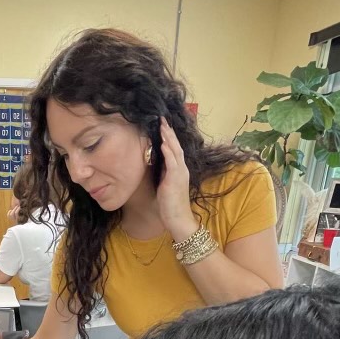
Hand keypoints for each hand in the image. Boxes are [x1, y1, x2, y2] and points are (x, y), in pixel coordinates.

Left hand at [156, 118, 198, 239]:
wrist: (179, 219)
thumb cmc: (171, 205)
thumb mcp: (166, 185)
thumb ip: (164, 173)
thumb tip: (158, 162)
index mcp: (179, 170)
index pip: (174, 150)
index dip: (169, 137)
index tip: (163, 126)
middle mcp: (182, 169)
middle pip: (176, 146)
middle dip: (169, 132)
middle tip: (162, 119)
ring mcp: (180, 174)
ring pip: (175, 151)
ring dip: (168, 138)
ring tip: (162, 126)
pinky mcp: (175, 180)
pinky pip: (172, 162)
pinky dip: (168, 152)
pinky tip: (163, 143)